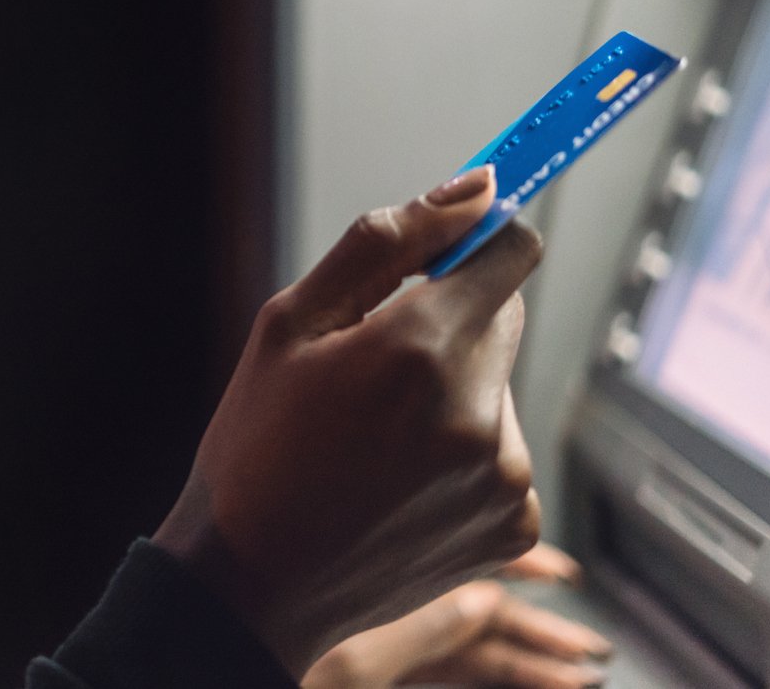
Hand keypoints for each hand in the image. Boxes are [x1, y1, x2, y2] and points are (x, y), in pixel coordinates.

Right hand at [152, 166, 542, 677]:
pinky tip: (398, 482)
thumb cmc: (258, 442)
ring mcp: (504, 476)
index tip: (450, 250)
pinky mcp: (515, 524)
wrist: (253, 582)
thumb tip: (472, 188)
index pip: (511, 251)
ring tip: (374, 438)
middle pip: (501, 317)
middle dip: (448, 322)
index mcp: (420, 348)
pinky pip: (502, 453)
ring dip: (452, 392)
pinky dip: (461, 455)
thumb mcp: (290, 322)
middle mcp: (478, 412)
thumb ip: (385, 242)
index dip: (477, 242)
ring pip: (496, 387)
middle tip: (372, 365)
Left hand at [302, 545, 613, 687]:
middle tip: (593, 648)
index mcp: (376, 572)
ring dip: (529, 657)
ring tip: (585, 671)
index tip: (566, 571)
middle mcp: (382, 597)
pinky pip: (449, 669)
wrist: (224, 653)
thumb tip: (488, 601)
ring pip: (470, 644)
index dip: (515, 558)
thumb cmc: (272, 654)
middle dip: (537, 628)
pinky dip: (498, 673)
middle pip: (476, 608)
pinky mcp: (378, 670)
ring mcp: (381, 637)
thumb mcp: (354, 657)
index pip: (458, 553)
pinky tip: (545, 683)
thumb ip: (425, 628)